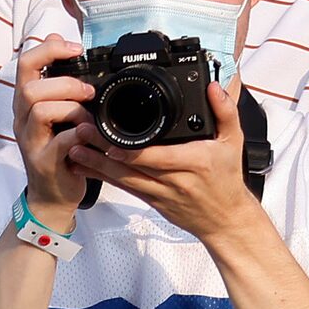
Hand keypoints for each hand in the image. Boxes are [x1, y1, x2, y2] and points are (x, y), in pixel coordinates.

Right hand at [10, 37, 92, 215]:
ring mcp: (30, 142)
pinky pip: (60, 141)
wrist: (53, 195)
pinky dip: (79, 135)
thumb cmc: (59, 150)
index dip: (49, 49)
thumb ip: (56, 77)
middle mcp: (22, 119)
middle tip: (88, 93)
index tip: (75, 49)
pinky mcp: (43, 162)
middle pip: (30, 87)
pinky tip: (89, 137)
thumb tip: (56, 36)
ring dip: (72, 109)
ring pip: (40, 110)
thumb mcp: (57, 109)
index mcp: (26, 103)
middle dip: (65, 84)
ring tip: (88, 118)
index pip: (25, 63)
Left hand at [70, 79, 257, 242]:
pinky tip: (84, 168)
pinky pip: (124, 188)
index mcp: (192, 163)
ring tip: (74, 150)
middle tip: (80, 134)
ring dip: (96, 165)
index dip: (129, 151)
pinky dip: (103, 178)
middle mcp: (173, 180)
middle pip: (131, 166)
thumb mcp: (234, 143)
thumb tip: (214, 88)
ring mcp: (159, 193)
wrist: (224, 220)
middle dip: (102, 151)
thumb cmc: (227, 181)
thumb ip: (226, 112)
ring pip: (122, 180)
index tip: (109, 137)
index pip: (155, 156)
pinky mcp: (151, 201)